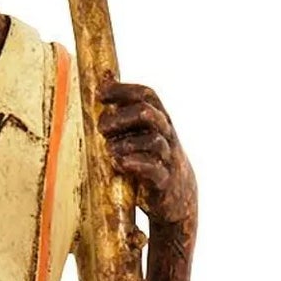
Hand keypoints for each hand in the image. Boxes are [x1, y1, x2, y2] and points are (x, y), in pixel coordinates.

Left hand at [98, 77, 196, 226]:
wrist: (180, 197)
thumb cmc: (152, 160)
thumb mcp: (142, 135)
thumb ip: (125, 113)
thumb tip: (102, 83)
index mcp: (159, 120)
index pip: (146, 95)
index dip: (123, 90)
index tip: (100, 94)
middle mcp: (166, 135)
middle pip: (148, 114)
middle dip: (121, 117)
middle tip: (101, 127)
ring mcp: (167, 158)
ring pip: (152, 141)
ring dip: (126, 143)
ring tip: (109, 150)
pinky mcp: (164, 181)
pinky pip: (153, 170)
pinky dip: (135, 164)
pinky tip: (119, 163)